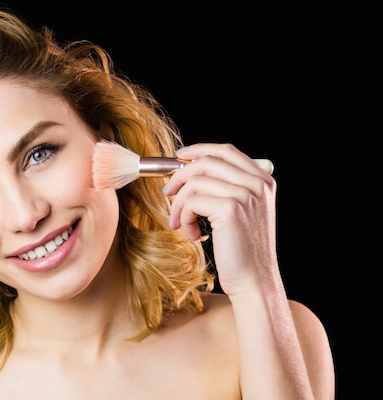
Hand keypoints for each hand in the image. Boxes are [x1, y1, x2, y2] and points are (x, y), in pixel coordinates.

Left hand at [162, 143, 277, 295]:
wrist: (254, 280)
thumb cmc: (242, 250)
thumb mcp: (241, 213)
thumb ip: (225, 188)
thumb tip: (187, 169)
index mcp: (262, 180)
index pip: (226, 151)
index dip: (198, 150)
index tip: (179, 157)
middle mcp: (256, 184)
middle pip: (206, 162)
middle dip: (179, 176)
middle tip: (167, 194)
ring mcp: (245, 194)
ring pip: (194, 181)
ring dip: (180, 204)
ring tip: (182, 224)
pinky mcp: (230, 208)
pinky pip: (191, 201)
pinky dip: (184, 217)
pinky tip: (193, 234)